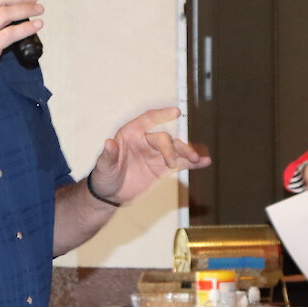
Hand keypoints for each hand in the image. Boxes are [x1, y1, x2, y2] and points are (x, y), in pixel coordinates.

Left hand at [89, 107, 210, 204]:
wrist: (111, 194)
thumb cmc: (104, 176)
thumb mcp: (103, 167)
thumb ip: (107, 156)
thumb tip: (109, 143)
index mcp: (131, 134)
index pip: (149, 119)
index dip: (162, 115)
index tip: (176, 112)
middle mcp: (146, 141)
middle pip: (164, 139)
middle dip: (170, 149)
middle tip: (171, 164)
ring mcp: (157, 154)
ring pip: (177, 149)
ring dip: (188, 153)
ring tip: (198, 159)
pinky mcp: (164, 168)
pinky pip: (182, 163)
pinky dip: (193, 163)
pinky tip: (205, 162)